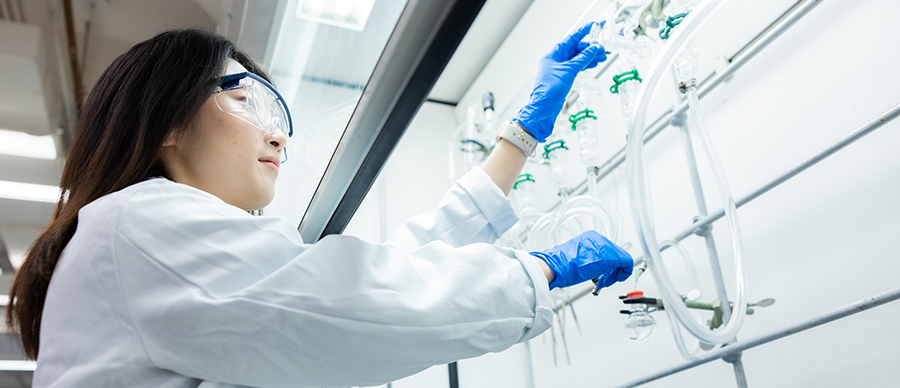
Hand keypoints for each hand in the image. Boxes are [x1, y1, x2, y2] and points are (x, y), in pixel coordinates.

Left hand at [512, 22, 606, 142]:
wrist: (544, 109)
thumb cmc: (549, 90)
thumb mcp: (569, 71)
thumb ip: (582, 59)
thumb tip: (593, 49)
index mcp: (552, 55)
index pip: (570, 39)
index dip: (583, 32)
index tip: (593, 26)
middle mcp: (555, 61)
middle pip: (575, 49)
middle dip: (589, 48)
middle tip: (602, 49)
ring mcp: (559, 70)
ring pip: (577, 59)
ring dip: (589, 57)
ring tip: (601, 57)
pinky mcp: (562, 79)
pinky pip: (576, 68)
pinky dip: (584, 65)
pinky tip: (592, 64)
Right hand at [531, 230, 632, 289]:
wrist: (556, 266)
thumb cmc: (560, 265)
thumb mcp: (575, 259)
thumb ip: (586, 259)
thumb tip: (591, 267)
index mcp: (589, 238)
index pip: (606, 251)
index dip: (606, 266)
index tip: (601, 275)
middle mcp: (599, 239)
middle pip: (616, 254)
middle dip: (611, 270)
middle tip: (604, 281)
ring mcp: (605, 246)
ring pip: (622, 259)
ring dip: (615, 274)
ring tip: (604, 283)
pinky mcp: (611, 257)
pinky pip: (627, 263)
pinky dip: (623, 273)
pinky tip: (613, 280)